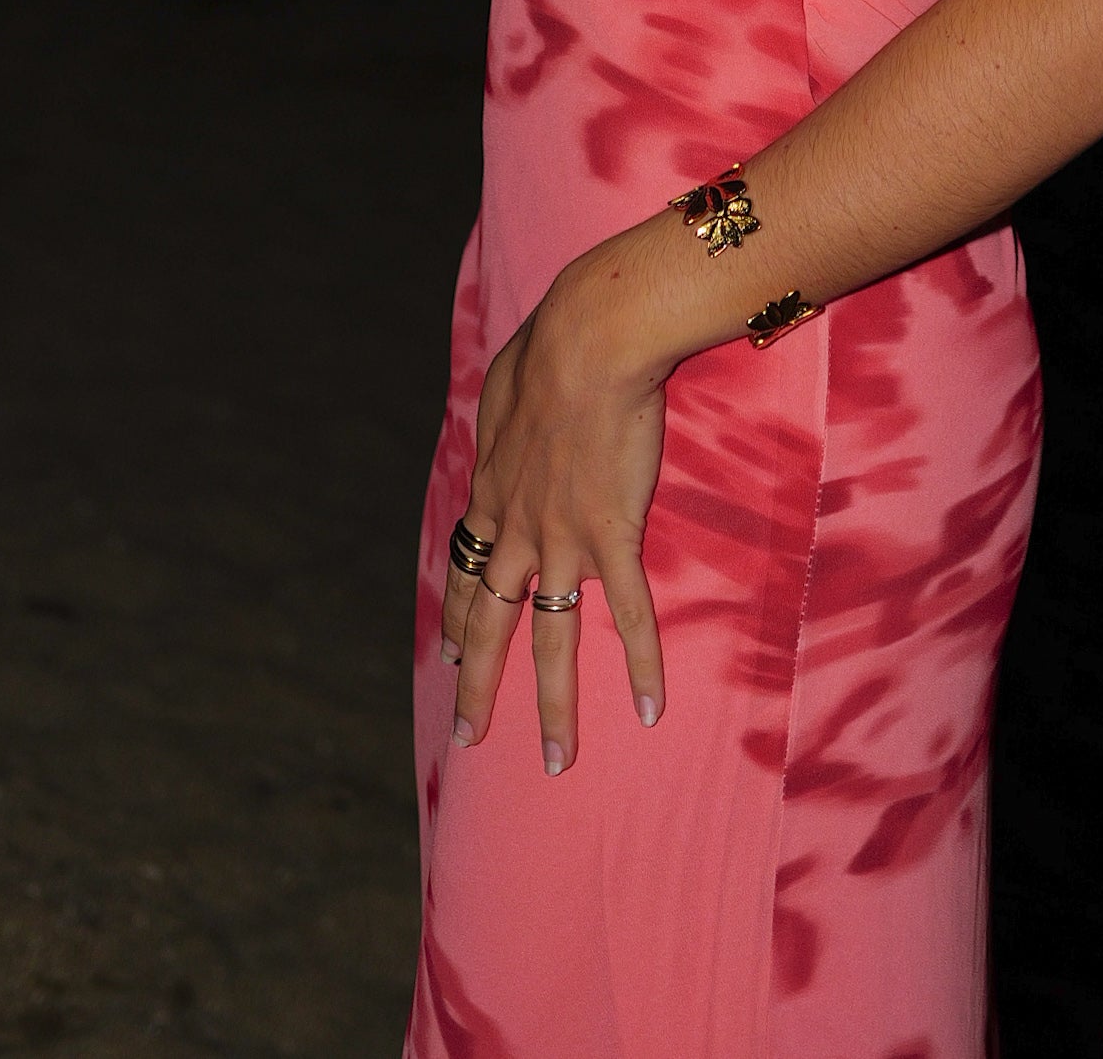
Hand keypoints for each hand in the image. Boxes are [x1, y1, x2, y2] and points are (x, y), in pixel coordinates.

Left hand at [442, 252, 669, 774]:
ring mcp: (563, 539)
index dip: (459, 618)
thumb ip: (504, 416)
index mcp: (492, 493)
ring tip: (558, 760)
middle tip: (468, 739)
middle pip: (491, 624)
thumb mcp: (503, 385)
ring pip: (552, 640)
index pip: (467, 572)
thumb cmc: (548, 347)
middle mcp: (517, 529)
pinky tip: (652, 707)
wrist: (588, 342)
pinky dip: (642, 663)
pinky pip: (630, 614)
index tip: (450, 656)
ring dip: (556, 704)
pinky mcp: (613, 536)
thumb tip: (507, 413)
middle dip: (478, 687)